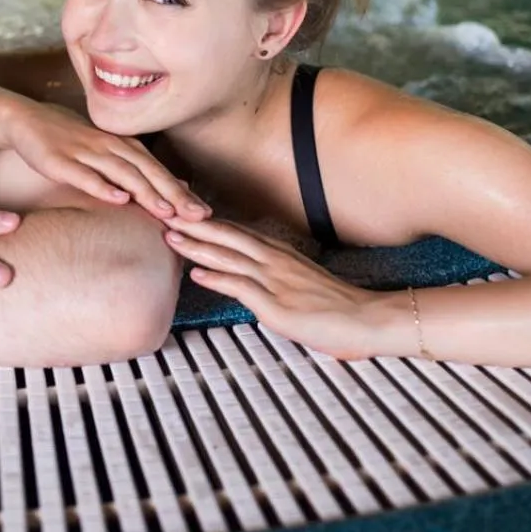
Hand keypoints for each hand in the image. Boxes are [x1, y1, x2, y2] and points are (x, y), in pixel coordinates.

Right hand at [3, 100, 208, 221]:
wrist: (26, 119)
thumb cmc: (70, 139)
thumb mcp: (107, 151)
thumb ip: (136, 169)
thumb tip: (174, 188)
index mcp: (123, 146)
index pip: (158, 170)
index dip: (181, 191)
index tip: (204, 212)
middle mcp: (109, 146)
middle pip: (147, 171)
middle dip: (173, 194)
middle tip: (197, 216)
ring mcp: (85, 152)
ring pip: (122, 173)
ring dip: (146, 192)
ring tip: (166, 212)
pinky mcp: (61, 161)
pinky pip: (85, 175)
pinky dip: (102, 186)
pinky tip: (118, 198)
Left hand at [164, 217, 386, 360]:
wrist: (366, 320)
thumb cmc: (337, 307)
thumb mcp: (300, 286)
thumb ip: (275, 280)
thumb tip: (252, 285)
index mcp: (280, 254)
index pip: (237, 232)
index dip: (207, 222)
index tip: (182, 212)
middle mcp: (275, 261)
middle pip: (227, 236)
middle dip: (194, 224)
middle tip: (164, 212)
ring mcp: (275, 281)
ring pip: (229, 256)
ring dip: (197, 246)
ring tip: (170, 237)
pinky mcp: (277, 304)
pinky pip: (241, 286)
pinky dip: (217, 278)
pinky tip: (197, 273)